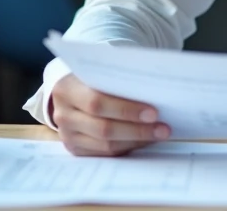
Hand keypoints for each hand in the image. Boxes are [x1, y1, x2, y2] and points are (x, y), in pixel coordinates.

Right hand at [49, 73, 170, 155]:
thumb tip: (154, 91)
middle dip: (137, 130)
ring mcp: (67, 135)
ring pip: (106, 145)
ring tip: (159, 134)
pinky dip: (127, 148)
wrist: (69, 91)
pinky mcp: (75, 149)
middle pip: (103, 128)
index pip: (97, 103)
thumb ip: (119, 79)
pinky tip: (144, 140)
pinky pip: (105, 154)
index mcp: (66, 90)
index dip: (126, 110)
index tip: (154, 112)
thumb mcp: (98, 71)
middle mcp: (63, 115)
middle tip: (163, 128)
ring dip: (136, 141)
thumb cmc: (90, 77)